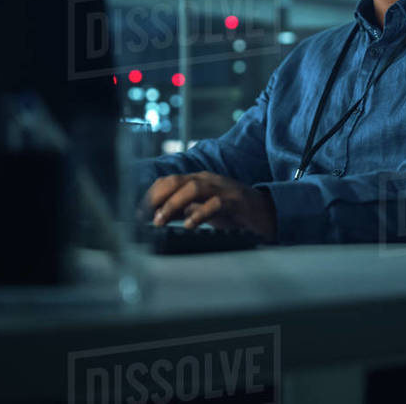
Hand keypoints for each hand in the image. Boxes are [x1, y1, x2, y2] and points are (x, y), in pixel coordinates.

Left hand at [142, 171, 275, 240]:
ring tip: (160, 221)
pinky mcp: (235, 201)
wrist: (267, 214)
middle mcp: (208, 180)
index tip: (137, 212)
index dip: (151, 195)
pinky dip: (199, 214)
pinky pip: (214, 204)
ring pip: (192, 188)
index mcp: (198, 180)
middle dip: (157, 197)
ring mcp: (222, 188)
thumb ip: (185, 209)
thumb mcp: (204, 210)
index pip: (168, 181)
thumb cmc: (234, 212)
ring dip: (172, 204)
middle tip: (144, 217)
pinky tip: (188, 225)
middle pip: (176, 181)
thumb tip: (160, 215)